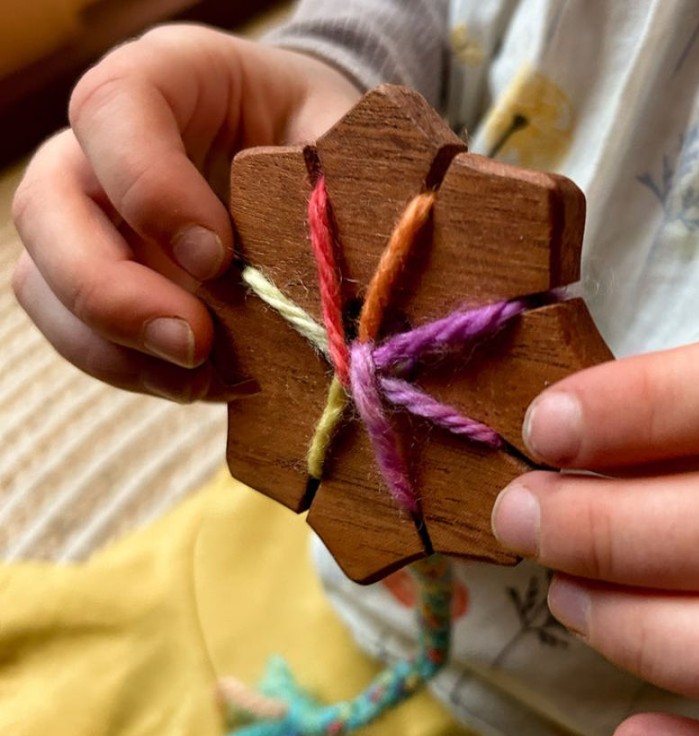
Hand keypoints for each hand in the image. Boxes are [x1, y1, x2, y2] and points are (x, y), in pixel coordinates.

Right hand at [12, 25, 360, 400]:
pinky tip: (205, 384)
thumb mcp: (346, 140)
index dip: (148, 185)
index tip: (216, 256)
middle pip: (47, 207)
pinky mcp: (106, 282)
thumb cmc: (325, 144)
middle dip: (110, 292)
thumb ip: (327, 182)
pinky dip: (136, 372)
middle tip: (193, 343)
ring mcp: (95, 219)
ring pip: (44, 283)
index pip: (112, 109)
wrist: (311, 169)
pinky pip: (82, 335)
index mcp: (168, 80)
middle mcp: (104, 148)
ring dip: (116, 348)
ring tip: (201, 379)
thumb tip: (319, 269)